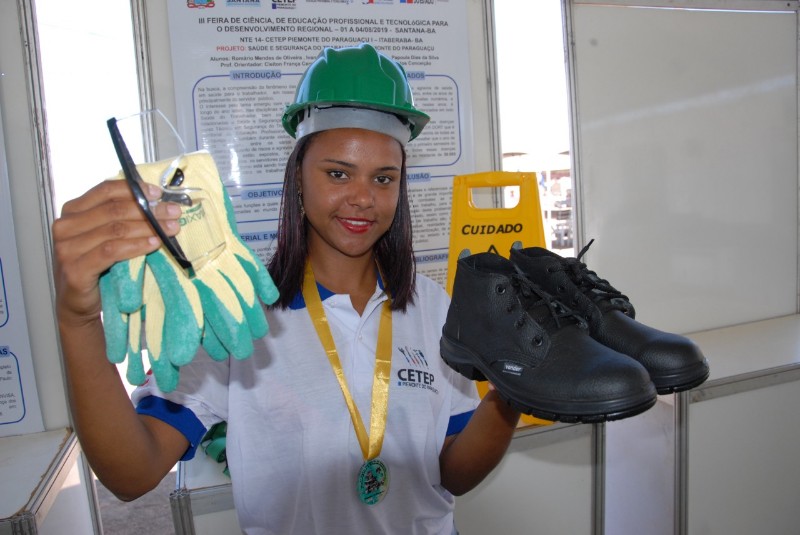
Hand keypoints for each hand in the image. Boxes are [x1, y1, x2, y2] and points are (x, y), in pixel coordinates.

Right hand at [52, 179, 180, 327]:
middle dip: (148, 210)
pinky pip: (112, 251)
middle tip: (173, 212)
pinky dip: (136, 246)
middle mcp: (65, 226)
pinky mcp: (75, 270)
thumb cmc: (96, 267)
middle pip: (113, 210)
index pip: (104, 191)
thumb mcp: (104, 237)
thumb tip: (156, 202)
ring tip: (171, 228)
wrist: (78, 305)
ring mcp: (67, 248)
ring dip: (148, 227)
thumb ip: (118, 218)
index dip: (133, 189)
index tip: (158, 193)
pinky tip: (154, 243)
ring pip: (115, 230)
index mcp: (71, 211)